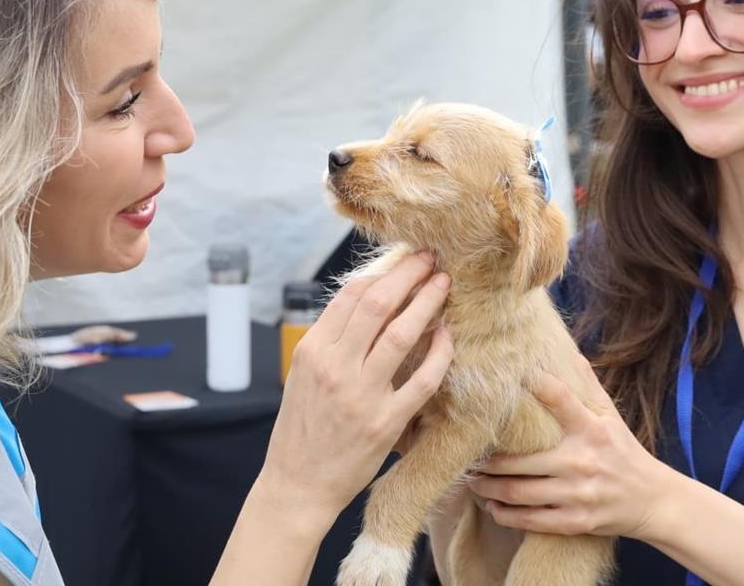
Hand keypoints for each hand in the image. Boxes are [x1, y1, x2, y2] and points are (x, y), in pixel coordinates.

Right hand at [257, 251, 454, 524]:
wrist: (297, 486)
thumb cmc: (302, 429)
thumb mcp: (303, 376)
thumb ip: (331, 340)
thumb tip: (368, 300)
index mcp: (311, 351)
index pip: (351, 295)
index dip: (383, 271)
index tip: (405, 259)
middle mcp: (334, 367)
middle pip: (378, 303)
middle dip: (409, 273)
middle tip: (431, 258)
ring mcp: (361, 396)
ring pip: (402, 333)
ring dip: (428, 302)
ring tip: (444, 284)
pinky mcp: (385, 423)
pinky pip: (422, 379)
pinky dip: (439, 352)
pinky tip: (447, 336)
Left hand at [467, 353, 679, 540]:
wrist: (653, 500)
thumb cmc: (624, 451)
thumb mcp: (610, 415)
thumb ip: (586, 385)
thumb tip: (566, 351)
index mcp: (591, 429)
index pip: (559, 398)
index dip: (533, 384)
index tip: (503, 378)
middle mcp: (582, 461)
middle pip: (520, 459)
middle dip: (486, 459)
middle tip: (468, 453)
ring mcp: (577, 494)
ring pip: (517, 491)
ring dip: (487, 487)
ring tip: (472, 479)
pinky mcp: (574, 522)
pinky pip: (528, 520)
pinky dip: (503, 513)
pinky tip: (491, 506)